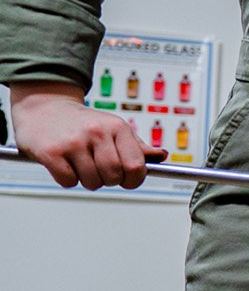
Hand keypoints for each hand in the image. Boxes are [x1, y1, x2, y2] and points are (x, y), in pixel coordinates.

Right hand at [7, 83, 148, 188]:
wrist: (44, 108)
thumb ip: (138, 146)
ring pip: (92, 182)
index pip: (136, 166)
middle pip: (114, 176)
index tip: (128, 180)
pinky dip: (68, 180)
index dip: (134, 180)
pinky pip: (68, 181)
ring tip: (81, 164)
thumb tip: (161, 156)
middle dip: (109, 180)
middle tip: (100, 170)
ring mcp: (73, 142)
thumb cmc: (83, 123)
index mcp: (118, 127)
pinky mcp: (51, 152)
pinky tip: (65, 164)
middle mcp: (97, 132)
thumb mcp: (114, 128)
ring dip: (88, 180)